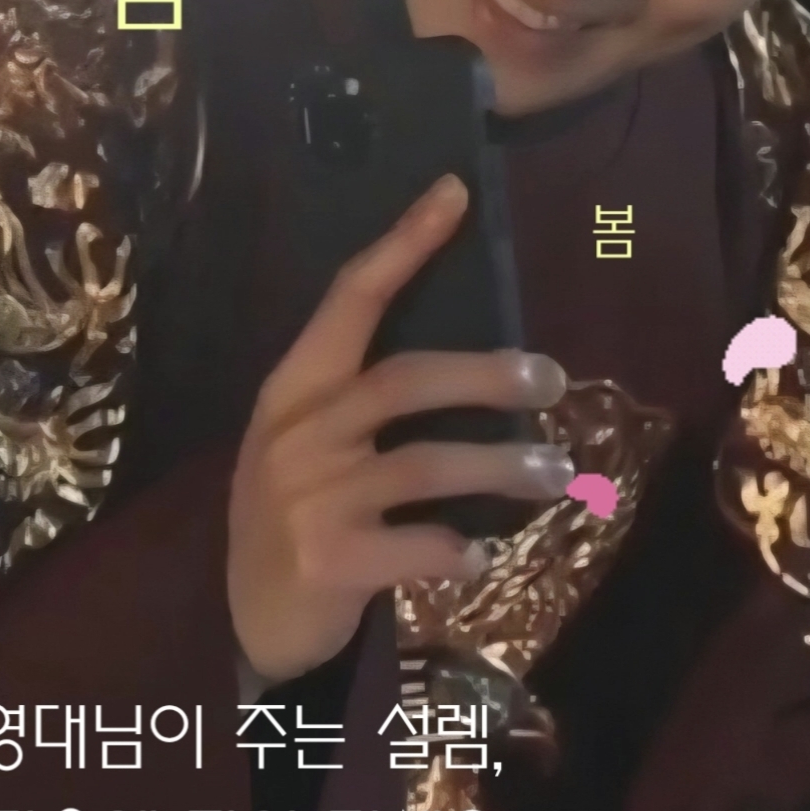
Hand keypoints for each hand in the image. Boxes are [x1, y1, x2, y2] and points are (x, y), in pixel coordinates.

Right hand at [228, 173, 570, 682]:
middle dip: (486, 374)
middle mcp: (300, 430)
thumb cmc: (302, 509)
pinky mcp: (329, 559)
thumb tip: (480, 358)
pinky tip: (481, 554)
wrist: (252, 617)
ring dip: (502, 466)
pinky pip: (416, 544)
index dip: (404, 244)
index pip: (352, 297)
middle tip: (552, 378)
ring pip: (426, 464)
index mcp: (297, 386)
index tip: (453, 194)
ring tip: (557, 473)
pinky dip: (458, 548)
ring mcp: (311, 497)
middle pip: (406, 379)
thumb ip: (367, 400)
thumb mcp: (313, 441)